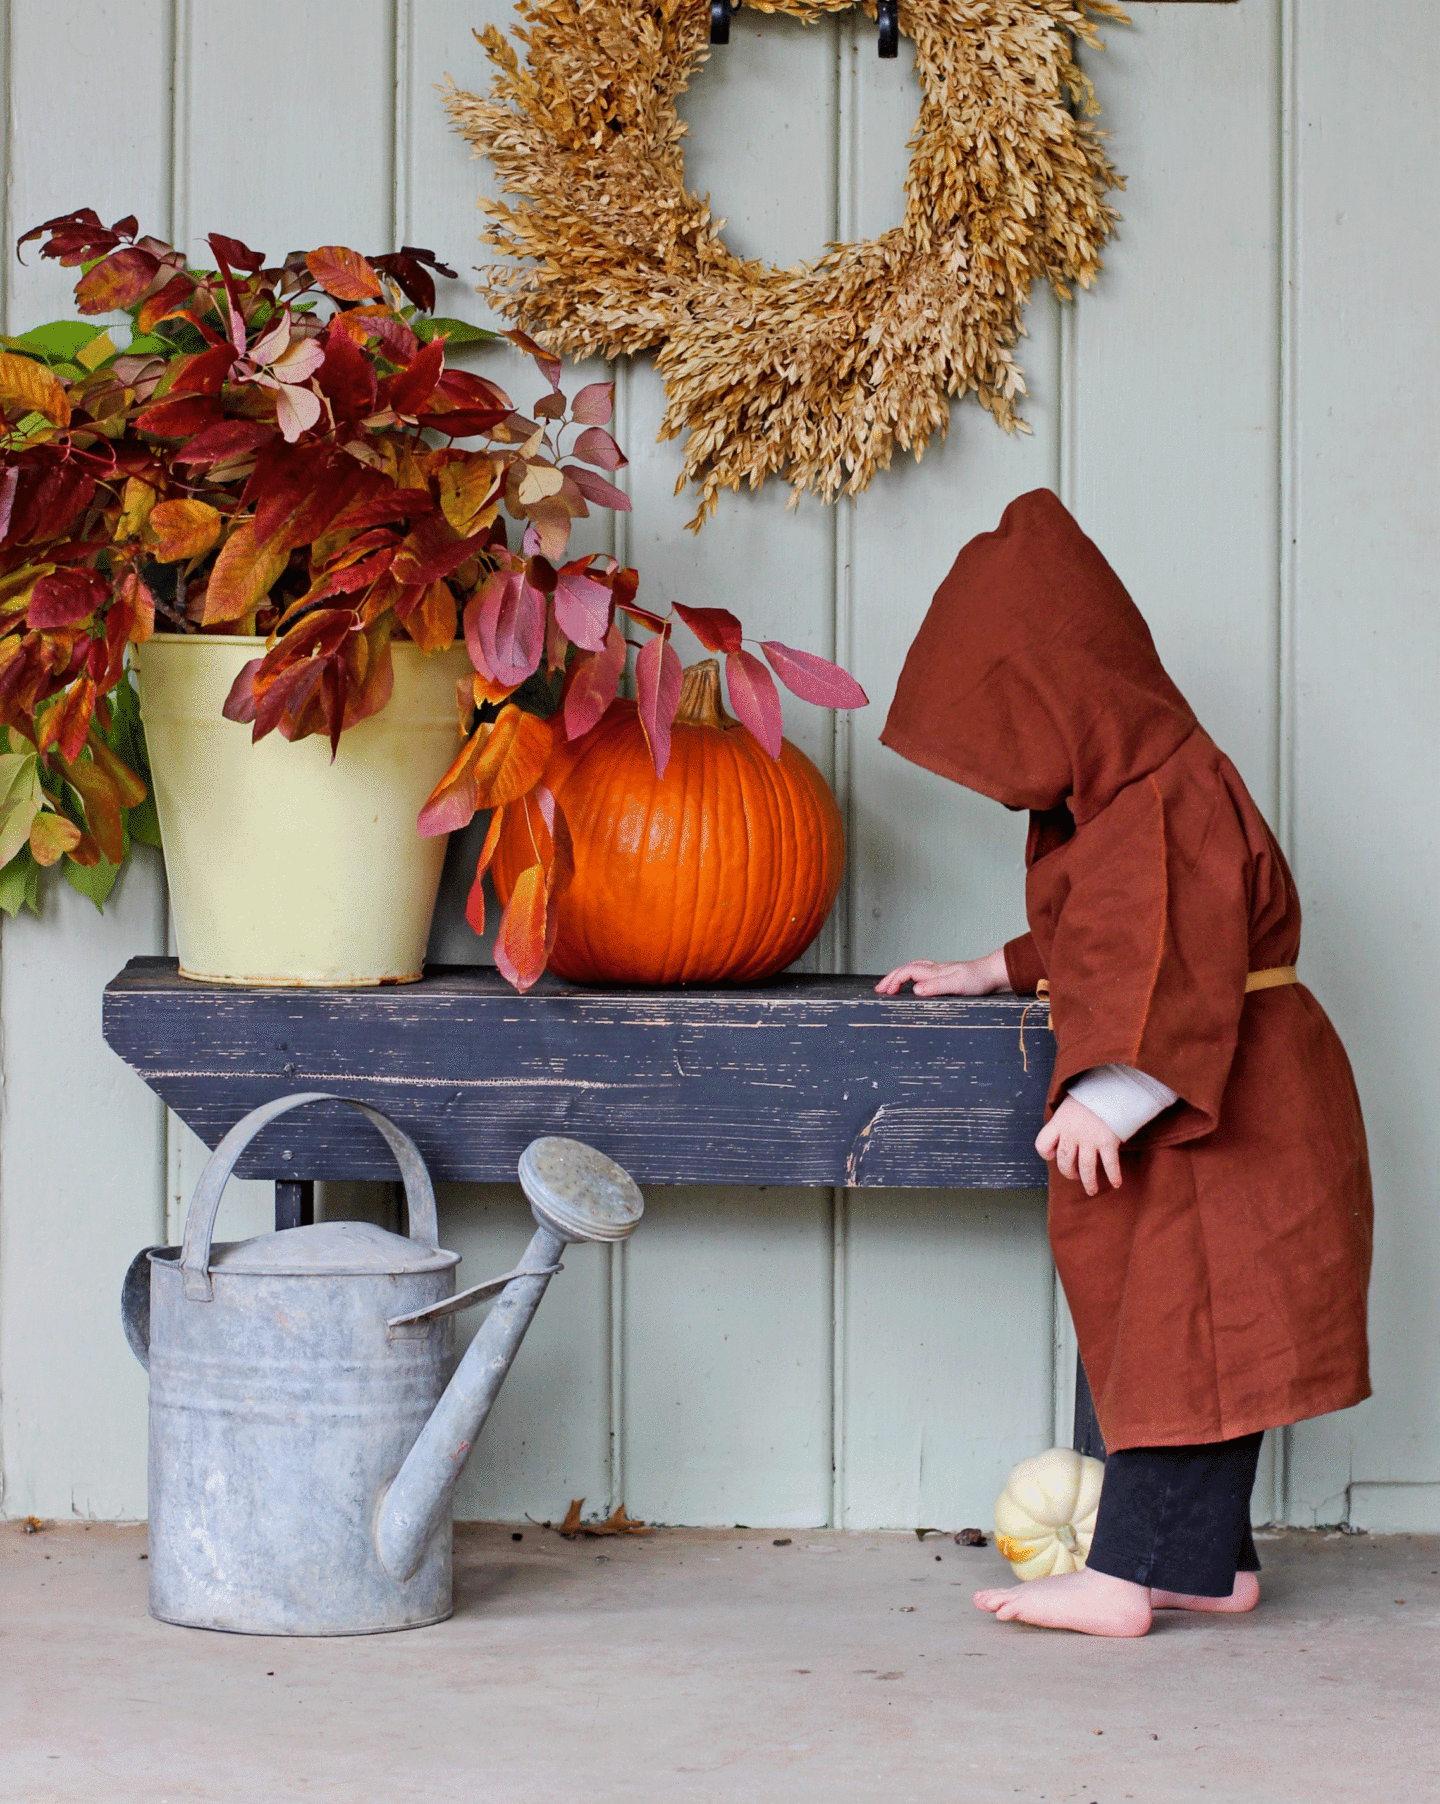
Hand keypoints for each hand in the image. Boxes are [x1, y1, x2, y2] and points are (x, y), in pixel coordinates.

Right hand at [874, 948, 1011, 996]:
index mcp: (935, 971)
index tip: (884, 992)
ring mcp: (941, 972)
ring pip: (914, 969)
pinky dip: (912, 976)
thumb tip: (916, 990)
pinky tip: (914, 983)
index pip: (907, 972)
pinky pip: (922, 973)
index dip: (893, 981)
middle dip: (891, 977)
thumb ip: (937, 987)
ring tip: (890, 985)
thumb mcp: (958, 985)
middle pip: (906, 968)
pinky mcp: (947, 976)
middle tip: (879, 989)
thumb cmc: (979, 980)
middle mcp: (935, 969)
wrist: (994, 974)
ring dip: (900, 975)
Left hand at [1036, 1095, 1121, 1196]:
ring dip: (1088, 1182)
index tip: (1055, 1154)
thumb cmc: (1091, 1093)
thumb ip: (1065, 1119)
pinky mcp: (1108, 1141)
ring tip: (1091, 1190)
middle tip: (1075, 1176)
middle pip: (1064, 1161)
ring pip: (1085, 1168)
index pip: (1042, 1144)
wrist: (1111, 1084)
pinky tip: (1116, 1183)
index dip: (1047, 1153)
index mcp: (1059, 1122)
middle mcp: (1071, 1132)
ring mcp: (1090, 1138)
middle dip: (1069, 1173)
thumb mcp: (1070, 1103)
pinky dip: (1113, 1175)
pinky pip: (1109, 1164)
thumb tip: (1064, 1133)